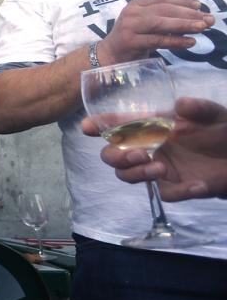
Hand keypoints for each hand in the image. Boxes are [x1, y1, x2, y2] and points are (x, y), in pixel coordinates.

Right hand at [90, 97, 226, 200]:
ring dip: (137, 173)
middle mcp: (147, 148)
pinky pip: (165, 194)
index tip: (86, 127)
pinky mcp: (174, 188)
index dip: (98, 125)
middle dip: (116, 157)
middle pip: (112, 156)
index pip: (117, 125)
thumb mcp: (214, 114)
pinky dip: (179, 191)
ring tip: (161, 168)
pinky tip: (196, 184)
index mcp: (150, 126)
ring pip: (127, 176)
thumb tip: (180, 104)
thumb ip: (199, 108)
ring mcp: (158, 169)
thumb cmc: (221, 131)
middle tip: (140, 154)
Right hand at [97, 0, 213, 64]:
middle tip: (208, 19)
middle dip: (189, 13)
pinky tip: (190, 42)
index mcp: (136, 4)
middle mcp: (132, 12)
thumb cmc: (132, 38)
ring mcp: (130, 26)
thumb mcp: (146, 23)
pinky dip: (176, 41)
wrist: (110, 55)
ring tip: (202, 27)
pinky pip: (157, 40)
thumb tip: (197, 16)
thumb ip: (165, 17)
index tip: (199, 5)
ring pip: (161, 23)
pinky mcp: (131, 42)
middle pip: (164, 9)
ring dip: (184, 24)